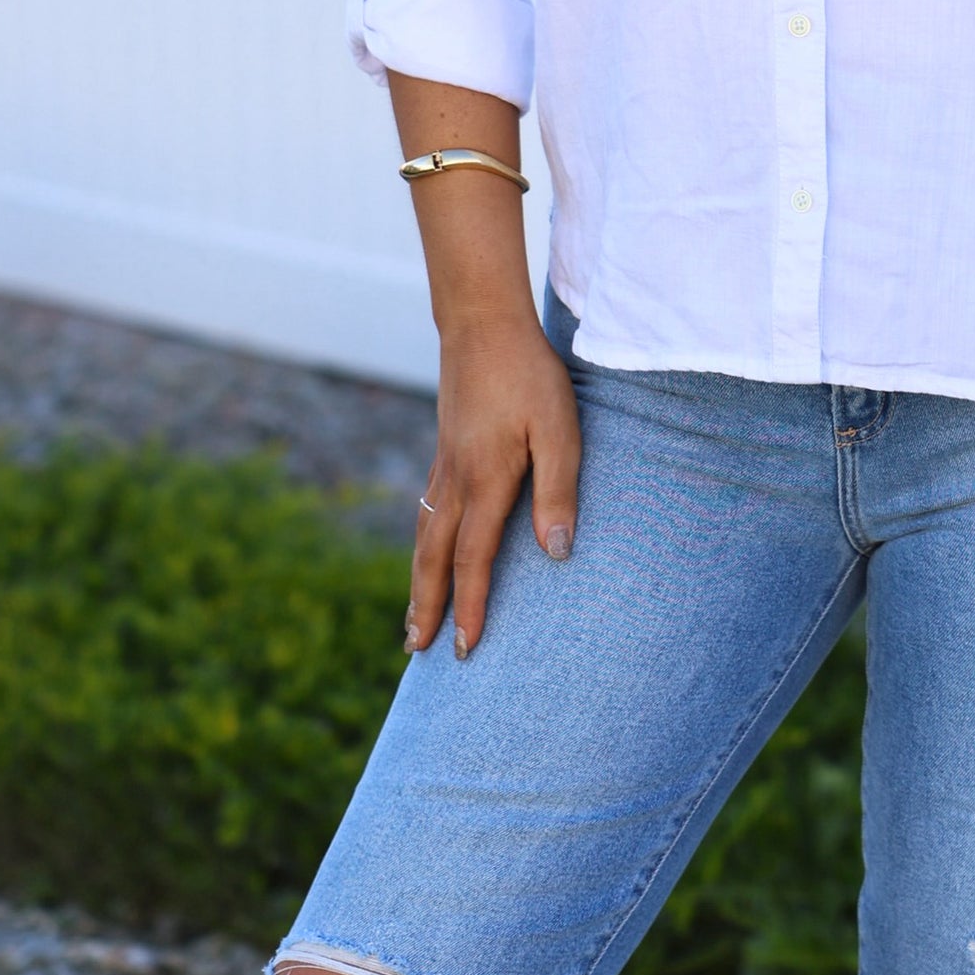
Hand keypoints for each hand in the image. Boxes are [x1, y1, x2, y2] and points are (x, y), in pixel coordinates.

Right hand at [406, 300, 580, 658]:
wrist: (483, 323)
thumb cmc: (530, 374)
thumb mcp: (560, 429)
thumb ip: (558, 490)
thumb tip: (555, 553)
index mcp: (486, 481)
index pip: (474, 559)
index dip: (471, 605)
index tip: (467, 647)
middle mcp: (456, 481)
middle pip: (434, 558)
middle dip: (428, 606)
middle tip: (418, 651)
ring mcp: (444, 465)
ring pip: (424, 537)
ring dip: (418, 581)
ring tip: (413, 618)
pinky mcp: (444, 450)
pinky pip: (426, 512)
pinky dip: (422, 547)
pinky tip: (427, 553)